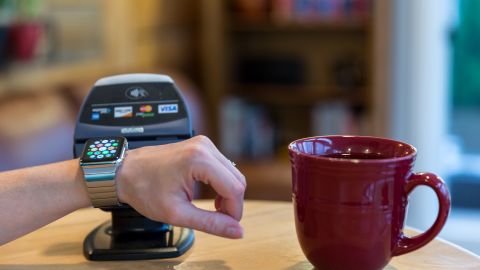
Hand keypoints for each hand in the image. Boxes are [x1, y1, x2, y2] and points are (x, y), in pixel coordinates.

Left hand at [116, 135, 245, 238]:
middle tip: (218, 219)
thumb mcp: (177, 213)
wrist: (125, 172)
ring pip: (233, 174)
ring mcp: (204, 144)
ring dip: (227, 194)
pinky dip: (222, 185)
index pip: (234, 188)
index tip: (226, 225)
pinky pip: (224, 168)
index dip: (234, 211)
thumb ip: (210, 223)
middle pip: (237, 180)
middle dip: (232, 203)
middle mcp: (205, 147)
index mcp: (199, 160)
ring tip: (212, 209)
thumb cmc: (144, 189)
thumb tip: (236, 230)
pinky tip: (210, 196)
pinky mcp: (202, 147)